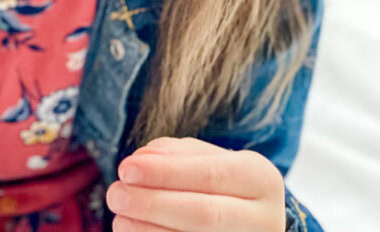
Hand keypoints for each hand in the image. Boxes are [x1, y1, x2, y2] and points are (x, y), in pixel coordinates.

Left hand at [105, 136, 284, 231]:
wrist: (255, 225)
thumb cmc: (221, 185)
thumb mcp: (209, 160)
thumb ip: (176, 155)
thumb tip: (141, 159)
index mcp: (260, 178)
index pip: (209, 173)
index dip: (164, 172)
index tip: (125, 168)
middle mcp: (265, 218)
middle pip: (204, 213)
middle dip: (153, 203)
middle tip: (115, 195)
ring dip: (149, 231)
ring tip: (119, 219)